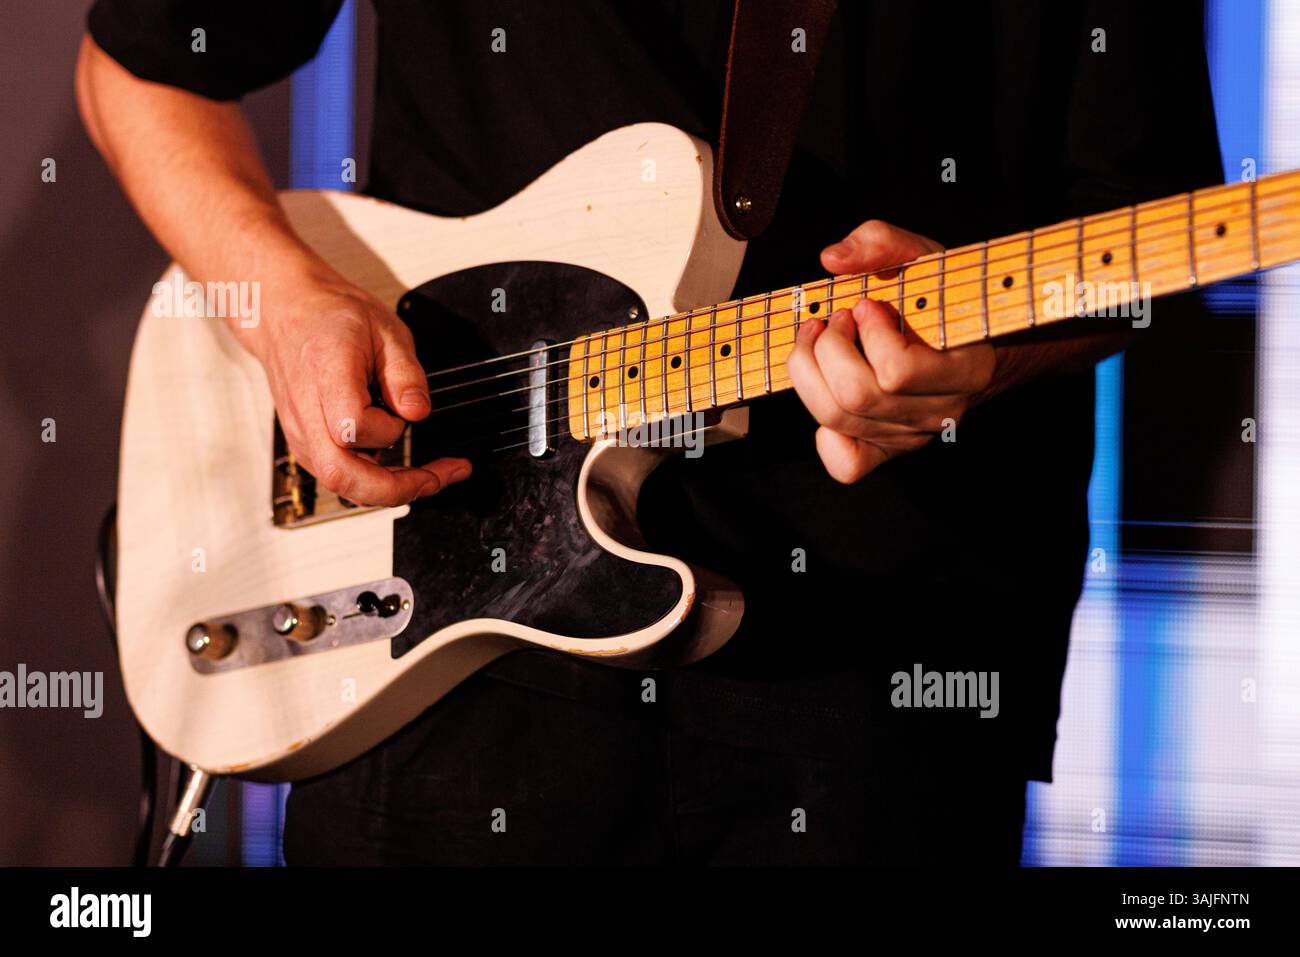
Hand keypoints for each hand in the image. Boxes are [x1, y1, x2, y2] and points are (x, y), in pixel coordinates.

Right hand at [240, 275, 471, 506]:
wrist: (286, 313)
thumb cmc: (331, 318)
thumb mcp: (385, 330)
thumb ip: (405, 374)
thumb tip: (418, 412)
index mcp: (327, 376)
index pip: (353, 426)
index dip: (391, 428)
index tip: (413, 414)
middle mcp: (307, 413)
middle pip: (341, 475)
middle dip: (396, 488)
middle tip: (438, 477)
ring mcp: (302, 433)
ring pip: (341, 483)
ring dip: (388, 488)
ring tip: (428, 474)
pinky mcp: (306, 443)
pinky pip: (339, 475)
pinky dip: (373, 479)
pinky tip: (397, 465)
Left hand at [786, 220, 995, 482]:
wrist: (968, 339)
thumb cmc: (942, 297)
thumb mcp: (922, 257)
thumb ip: (881, 242)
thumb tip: (833, 259)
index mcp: (964, 369)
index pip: (898, 371)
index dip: (868, 334)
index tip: (865, 305)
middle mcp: (940, 411)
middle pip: (857, 398)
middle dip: (827, 349)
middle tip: (833, 320)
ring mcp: (912, 435)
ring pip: (838, 420)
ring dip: (811, 373)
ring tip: (820, 341)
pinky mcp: (887, 450)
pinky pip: (846, 464)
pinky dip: (823, 434)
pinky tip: (828, 394)